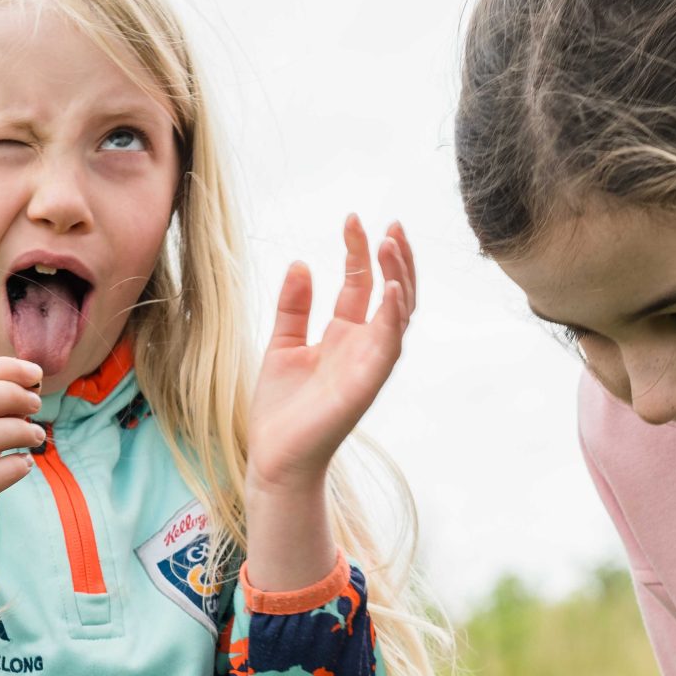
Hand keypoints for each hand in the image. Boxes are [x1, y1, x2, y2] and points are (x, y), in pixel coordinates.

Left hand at [248, 217, 415, 496]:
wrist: (274, 457)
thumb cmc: (280, 409)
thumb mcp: (282, 344)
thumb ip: (293, 306)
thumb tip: (302, 262)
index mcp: (344, 335)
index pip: (361, 283)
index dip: (359, 249)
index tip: (353, 218)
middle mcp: (362, 346)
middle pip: (391, 293)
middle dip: (395, 258)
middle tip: (392, 223)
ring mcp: (368, 365)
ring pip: (398, 314)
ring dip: (400, 278)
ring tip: (392, 243)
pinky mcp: (366, 385)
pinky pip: (389, 346)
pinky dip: (394, 317)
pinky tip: (393, 288)